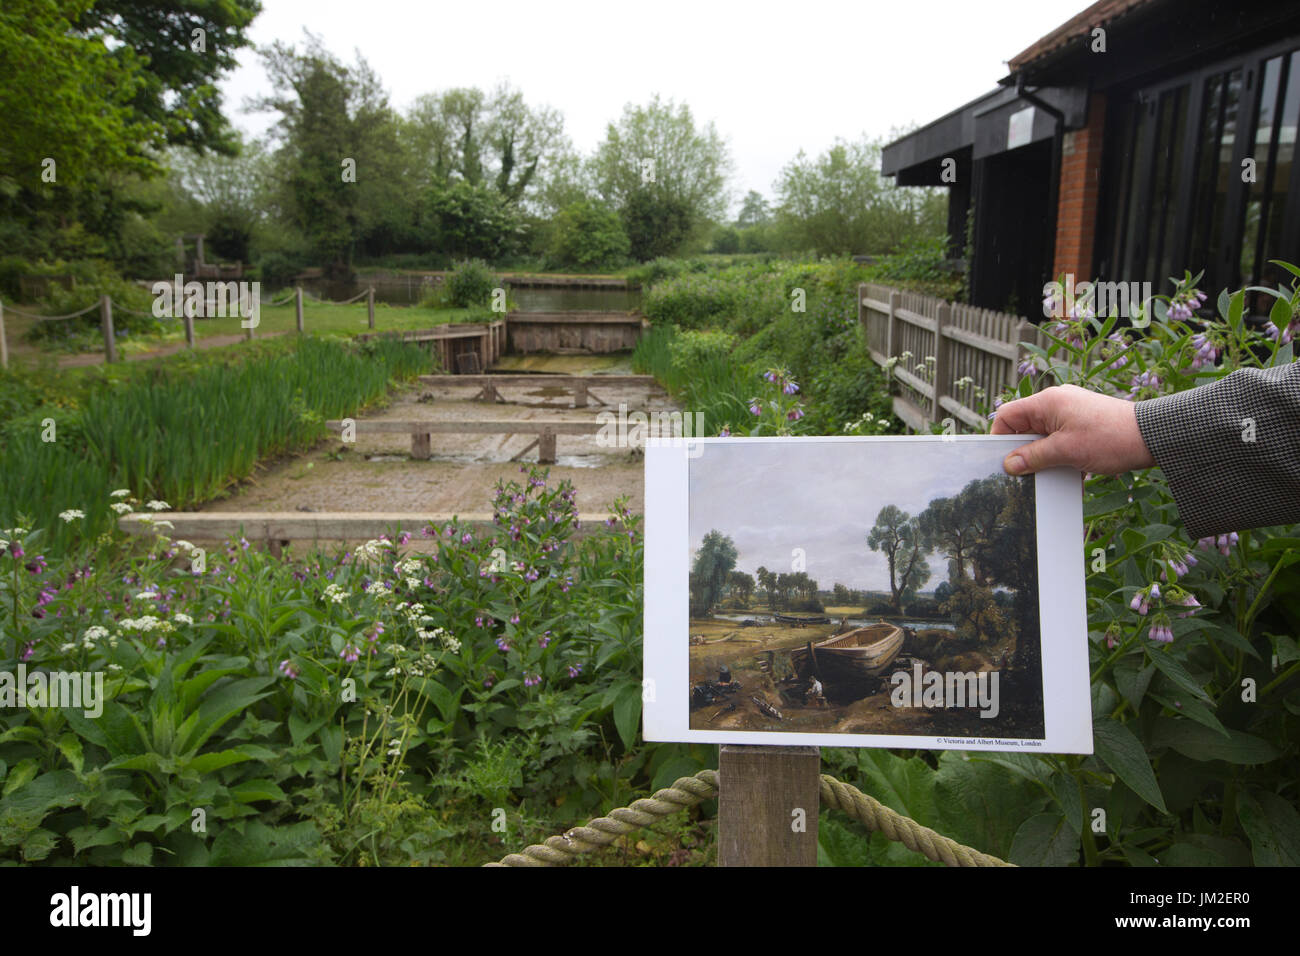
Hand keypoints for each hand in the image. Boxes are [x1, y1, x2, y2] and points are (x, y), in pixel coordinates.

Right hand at [990, 384, 1155, 475]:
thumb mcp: (1066, 451)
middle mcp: (1057, 403)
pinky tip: (1068, 473)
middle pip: (1025, 427)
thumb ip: (1034, 457)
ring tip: (1050, 473)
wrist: (1155, 436)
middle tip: (1025, 472)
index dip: (1000, 437)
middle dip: (1023, 451)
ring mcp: (1071, 413)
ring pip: (1043, 437)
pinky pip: (1061, 441)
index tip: (1002, 460)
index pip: (1008, 415)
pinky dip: (1060, 457)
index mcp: (1048, 401)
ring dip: (1044, 456)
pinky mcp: (1084, 425)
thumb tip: (1010, 464)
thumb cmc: (1112, 437)